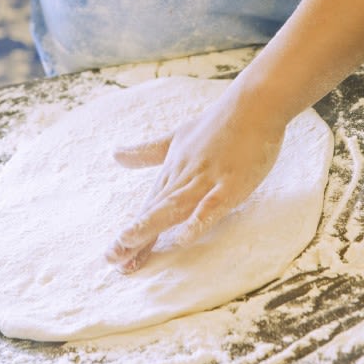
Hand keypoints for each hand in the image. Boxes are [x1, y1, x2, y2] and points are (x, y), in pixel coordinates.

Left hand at [105, 86, 284, 271]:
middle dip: (134, 236)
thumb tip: (115, 154)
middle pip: (156, 209)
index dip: (133, 233)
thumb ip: (148, 152)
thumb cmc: (218, 123)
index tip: (112, 257)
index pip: (150, 206)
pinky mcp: (232, 182)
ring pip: (175, 205)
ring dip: (151, 224)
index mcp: (173, 170)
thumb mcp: (177, 138)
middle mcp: (185, 176)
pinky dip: (199, 219)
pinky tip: (184, 238)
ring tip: (128, 243)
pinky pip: (213, 204)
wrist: (253, 104)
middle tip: (111, 259)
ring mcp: (208, 179)